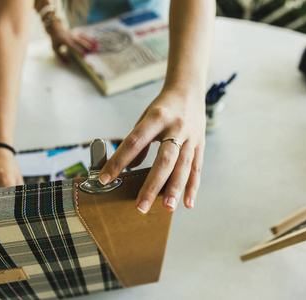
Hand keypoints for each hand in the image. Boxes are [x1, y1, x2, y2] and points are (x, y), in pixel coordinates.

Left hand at [48, 20, 97, 62]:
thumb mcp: (55, 48)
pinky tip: (95, 40)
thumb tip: (66, 63)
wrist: (56, 28)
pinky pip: (84, 36)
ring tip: (96, 46)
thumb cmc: (55, 40)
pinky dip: (90, 38)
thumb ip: (60, 56)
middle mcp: (72, 37)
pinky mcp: (77, 33)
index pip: (74, 46)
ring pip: (84, 38)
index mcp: (66, 41)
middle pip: (81, 42)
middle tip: (94, 51)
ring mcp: (75, 35)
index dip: (80, 50)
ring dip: (91, 42)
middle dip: (88, 46)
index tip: (85, 54)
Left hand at [99, 88, 205, 212]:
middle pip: (164, 159)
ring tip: (166, 208)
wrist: (189, 90)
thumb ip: (138, 142)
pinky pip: (197, 169)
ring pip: (184, 166)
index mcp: (157, 117)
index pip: (134, 142)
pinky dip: (192, 187)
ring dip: (175, 189)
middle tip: (140, 206)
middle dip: (152, 184)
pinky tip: (187, 204)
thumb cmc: (163, 106)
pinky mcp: (201, 145)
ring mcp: (191, 137)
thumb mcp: (146, 117)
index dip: (118, 161)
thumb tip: (129, 168)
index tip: (105, 179)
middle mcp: (176, 127)